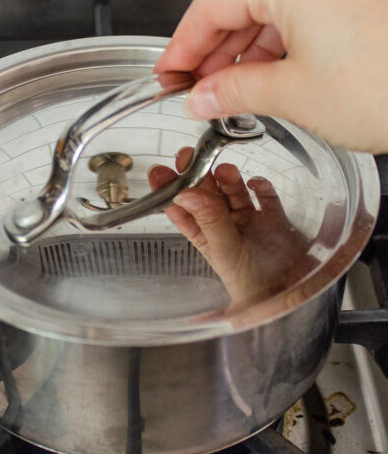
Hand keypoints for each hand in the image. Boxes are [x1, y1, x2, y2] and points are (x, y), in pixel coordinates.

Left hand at [147, 148, 311, 306]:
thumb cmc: (253, 284)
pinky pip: (266, 197)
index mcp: (205, 237)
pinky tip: (256, 183)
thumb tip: (186, 194)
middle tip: (187, 156)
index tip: (159, 172)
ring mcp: (250, 221)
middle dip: (197, 176)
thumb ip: (210, 221)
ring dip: (227, 180)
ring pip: (234, 193)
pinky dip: (261, 187)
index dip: (170, 191)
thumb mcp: (226, 251)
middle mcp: (225, 227)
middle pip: (207, 195)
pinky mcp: (275, 219)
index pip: (182, 210)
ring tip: (223, 169)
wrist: (293, 296)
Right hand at [153, 0, 387, 152]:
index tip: (168, 74)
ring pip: (273, 11)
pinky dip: (280, 48)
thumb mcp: (290, 95)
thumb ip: (233, 90)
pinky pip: (305, 16)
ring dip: (246, 53)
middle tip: (194, 89)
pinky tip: (269, 81)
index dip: (181, 46)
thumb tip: (204, 95)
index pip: (211, 6)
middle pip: (241, 3)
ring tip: (230, 94)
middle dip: (214, 52)